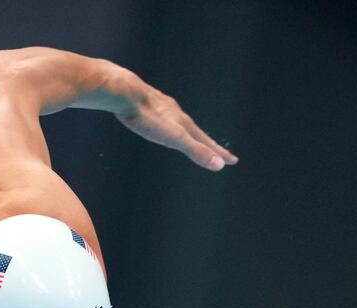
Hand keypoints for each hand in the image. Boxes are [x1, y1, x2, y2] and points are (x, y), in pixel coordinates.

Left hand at [117, 83, 238, 171]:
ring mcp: (160, 107)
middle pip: (195, 131)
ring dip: (186, 130)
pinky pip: (158, 113)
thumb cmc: (147, 117)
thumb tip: (220, 166)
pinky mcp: (144, 102)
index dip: (219, 153)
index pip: (206, 142)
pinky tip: (158, 118)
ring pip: (177, 120)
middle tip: (216, 151)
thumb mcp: (173, 138)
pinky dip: (165, 120)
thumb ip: (195, 150)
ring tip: (189, 134)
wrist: (124, 92)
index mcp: (183, 124)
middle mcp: (175, 113)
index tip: (233, 161)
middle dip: (206, 143)